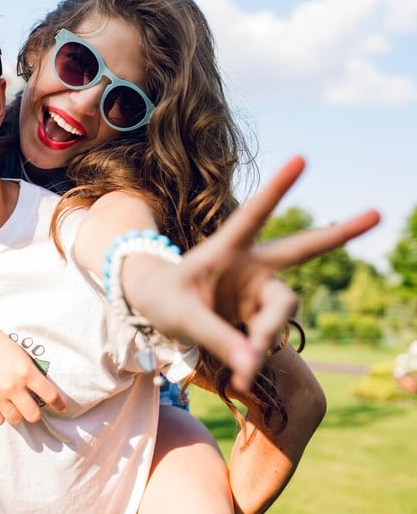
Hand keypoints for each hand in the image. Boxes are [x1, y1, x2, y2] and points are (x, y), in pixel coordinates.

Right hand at [0, 313, 67, 424]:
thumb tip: (40, 393)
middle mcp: (13, 386)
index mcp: (26, 371)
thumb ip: (30, 373)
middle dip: (34, 412)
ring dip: (17, 414)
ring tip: (13, 405)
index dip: (59, 405)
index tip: (62, 409)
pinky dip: (0, 416)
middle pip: (33, 415)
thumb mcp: (21, 355)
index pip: (50, 395)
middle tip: (31, 407)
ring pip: (16, 420)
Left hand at [140, 156, 378, 391]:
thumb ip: (218, 339)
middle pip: (301, 248)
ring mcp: (258, 289)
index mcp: (226, 249)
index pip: (254, 215)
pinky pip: (268, 337)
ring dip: (266, 335)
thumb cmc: (165, 300)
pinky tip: (240, 376)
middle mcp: (251, 265)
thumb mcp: (182, 317)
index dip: (278, 189)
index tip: (302, 159)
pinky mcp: (260, 313)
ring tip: (243, 367)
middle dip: (339, 234)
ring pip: (282, 310)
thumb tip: (254, 365)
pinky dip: (255, 356)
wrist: (158, 309)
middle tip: (377, 213)